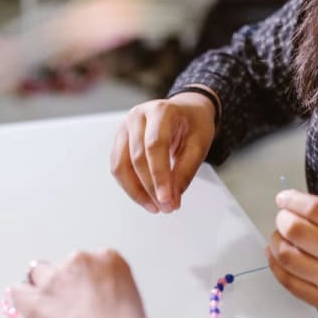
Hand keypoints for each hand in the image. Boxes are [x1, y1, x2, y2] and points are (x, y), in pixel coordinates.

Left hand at [11, 250, 153, 317]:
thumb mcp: (128, 304)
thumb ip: (106, 295)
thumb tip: (94, 306)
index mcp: (109, 260)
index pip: (88, 261)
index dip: (84, 281)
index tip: (85, 296)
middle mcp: (81, 261)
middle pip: (62, 265)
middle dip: (63, 285)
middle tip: (69, 311)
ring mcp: (55, 278)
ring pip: (37, 274)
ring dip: (41, 291)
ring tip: (51, 315)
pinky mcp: (33, 297)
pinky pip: (17, 293)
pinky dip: (23, 304)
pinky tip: (33, 317)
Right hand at [111, 92, 215, 213]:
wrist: (186, 111)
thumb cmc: (193, 124)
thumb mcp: (199, 144)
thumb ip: (185, 171)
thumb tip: (171, 199)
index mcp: (161, 111)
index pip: (155, 146)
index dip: (159, 176)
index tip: (167, 199)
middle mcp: (138, 116)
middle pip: (137, 158)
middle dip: (151, 188)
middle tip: (167, 207)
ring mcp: (125, 128)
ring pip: (121, 166)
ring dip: (137, 191)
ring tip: (155, 206)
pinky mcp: (119, 141)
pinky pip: (119, 168)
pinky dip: (131, 186)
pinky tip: (145, 197)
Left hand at [266, 190, 317, 317]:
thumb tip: (293, 203)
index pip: (316, 210)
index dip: (293, 200)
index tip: (283, 198)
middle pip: (296, 231)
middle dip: (282, 220)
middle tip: (282, 218)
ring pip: (286, 256)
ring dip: (276, 241)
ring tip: (279, 236)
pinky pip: (287, 280)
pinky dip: (275, 264)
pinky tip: (276, 255)